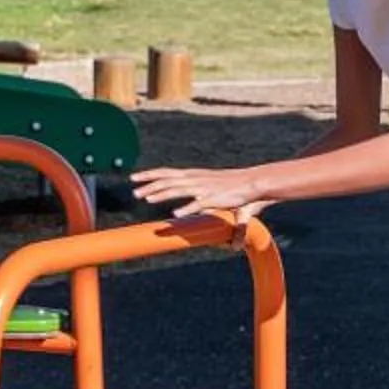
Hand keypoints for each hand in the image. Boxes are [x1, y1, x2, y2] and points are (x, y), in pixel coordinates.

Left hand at [128, 163, 270, 219]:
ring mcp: (204, 188)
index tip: (134, 178)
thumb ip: (200, 206)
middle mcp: (196, 179)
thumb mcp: (213, 195)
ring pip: (178, 189)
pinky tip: (175, 214)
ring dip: (161, 194)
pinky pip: (198, 204)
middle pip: (168, 180)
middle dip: (149, 185)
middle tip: (134, 192)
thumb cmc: (234, 189)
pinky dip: (187, 208)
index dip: (150, 175)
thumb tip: (189, 215)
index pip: (167, 173)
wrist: (254, 184)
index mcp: (194, 175)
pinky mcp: (214, 198)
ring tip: (147, 199)